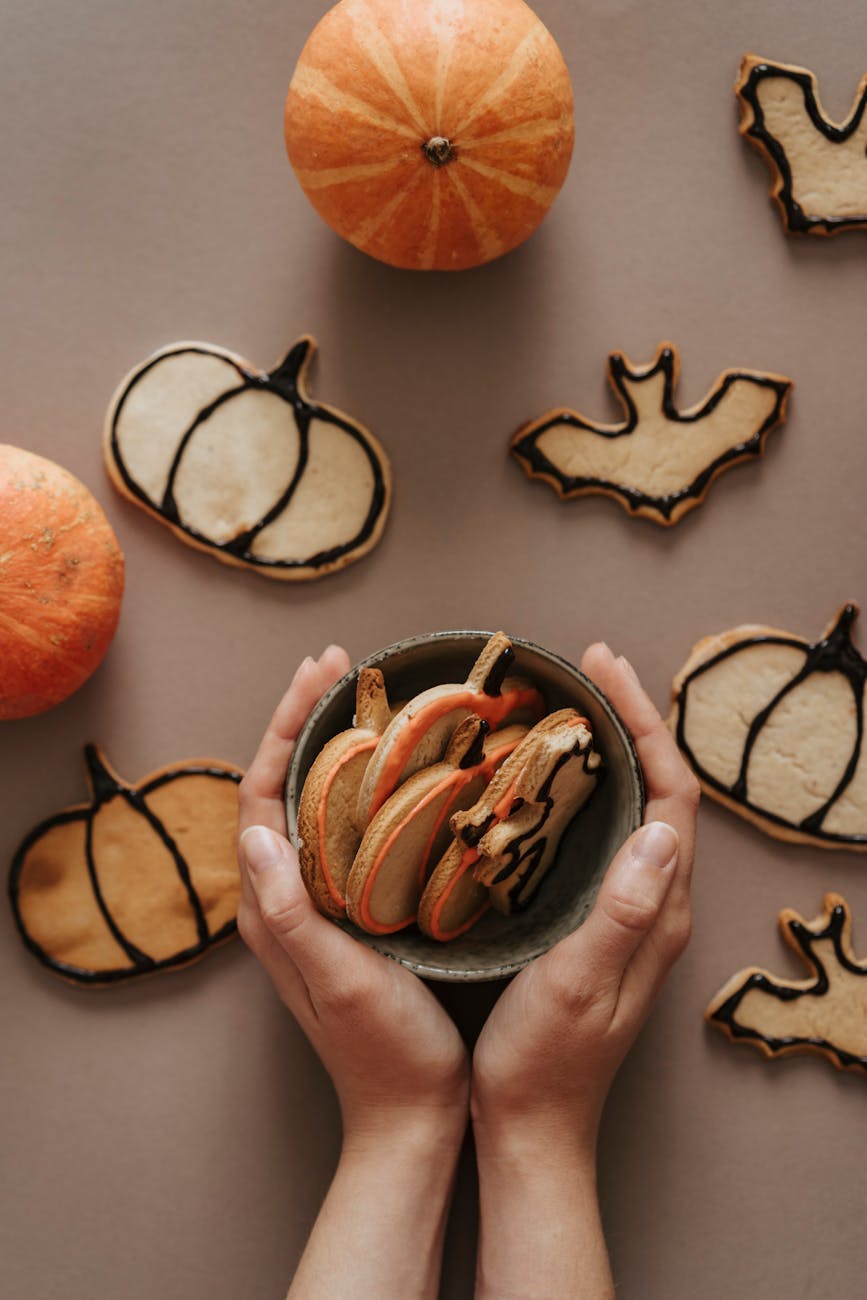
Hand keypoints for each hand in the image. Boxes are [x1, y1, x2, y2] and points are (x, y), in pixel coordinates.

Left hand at [236, 647, 469, 1148]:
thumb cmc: (386, 1053)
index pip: (262, 792)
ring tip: (366, 698)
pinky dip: (361, 786)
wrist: (413, 1115)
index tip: (323, 674)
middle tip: (342, 666)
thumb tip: (255, 832)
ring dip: (331, 744)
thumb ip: (293, 913)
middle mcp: (285, 898)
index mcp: (273, 908)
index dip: (286, 726)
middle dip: (304, 718)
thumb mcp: (341, 980)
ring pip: (313, 803)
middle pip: (281, 785)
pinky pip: (344, 830)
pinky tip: (397, 769)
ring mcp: (317, 905)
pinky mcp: (350, 914)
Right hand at [472, 642, 699, 1155]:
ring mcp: (624, 912)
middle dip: (628, 718)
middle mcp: (651, 903)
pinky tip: (539, 779)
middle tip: (583, 668)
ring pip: (629, 808)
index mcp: (657, 910)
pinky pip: (598, 834)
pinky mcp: (593, 921)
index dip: (644, 723)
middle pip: (657, 788)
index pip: (671, 794)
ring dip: (607, 749)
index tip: (603, 670)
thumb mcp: (582, 983)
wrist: (528, 1126)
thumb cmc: (545, 1062)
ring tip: (564, 703)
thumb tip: (664, 832)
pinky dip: (579, 789)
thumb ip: (623, 910)